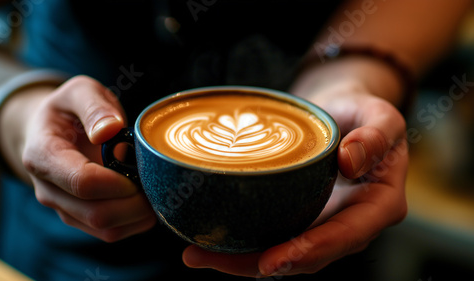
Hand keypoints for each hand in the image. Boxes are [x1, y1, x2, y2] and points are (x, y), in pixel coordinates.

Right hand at [21, 76, 156, 241]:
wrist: (48, 132)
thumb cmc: (68, 110)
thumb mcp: (79, 91)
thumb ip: (93, 105)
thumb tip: (110, 130)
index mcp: (43, 155)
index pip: (82, 182)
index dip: (118, 181)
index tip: (140, 167)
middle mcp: (49, 189)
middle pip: (98, 214)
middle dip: (136, 202)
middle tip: (157, 180)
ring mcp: (64, 208)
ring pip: (106, 230)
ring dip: (139, 214)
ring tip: (154, 188)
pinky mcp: (80, 218)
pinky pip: (111, 232)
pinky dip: (136, 221)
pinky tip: (146, 198)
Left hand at [182, 80, 407, 276]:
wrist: (344, 112)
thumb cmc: (363, 112)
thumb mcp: (379, 115)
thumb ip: (375, 134)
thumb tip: (351, 160)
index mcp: (378, 205)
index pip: (345, 237)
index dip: (308, 253)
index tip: (270, 261)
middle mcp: (350, 223)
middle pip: (306, 257)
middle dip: (257, 264)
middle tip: (207, 258)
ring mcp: (323, 222)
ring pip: (284, 252)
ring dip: (240, 259)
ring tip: (196, 254)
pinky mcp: (301, 214)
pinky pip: (274, 233)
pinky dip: (243, 240)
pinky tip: (209, 239)